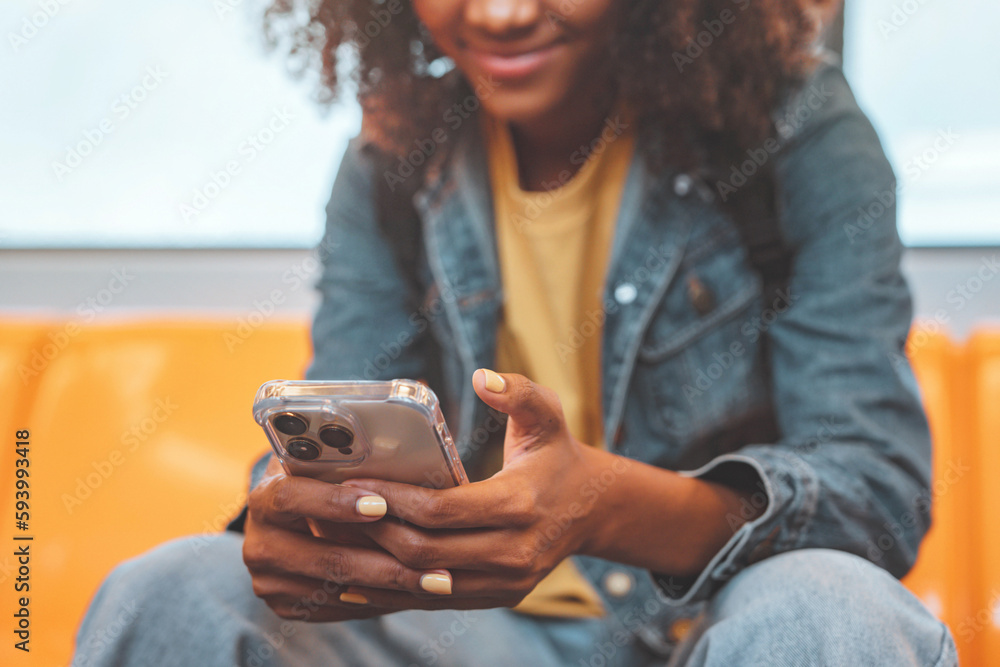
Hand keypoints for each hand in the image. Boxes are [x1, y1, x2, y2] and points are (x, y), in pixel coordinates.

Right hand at [242, 456, 456, 621]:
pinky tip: (413, 593)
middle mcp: (259, 543)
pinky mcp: (284, 605)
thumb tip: (403, 460)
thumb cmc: (318, 480)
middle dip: (384, 563)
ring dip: (391, 587)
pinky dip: (377, 600)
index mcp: (265, 497)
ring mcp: (268, 580)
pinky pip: (337, 608)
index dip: (335, 502)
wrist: (286, 518)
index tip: (381, 505)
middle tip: (432, 565)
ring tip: (435, 582)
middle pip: (324, 558)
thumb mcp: (323, 463)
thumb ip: (347, 463)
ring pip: (336, 589)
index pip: (292, 498)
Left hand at [335, 369, 614, 609]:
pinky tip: (363, 573)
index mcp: (520, 505)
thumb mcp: (547, 415)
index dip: (395, 501)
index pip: (443, 511)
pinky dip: (398, 589)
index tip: (357, 487)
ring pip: (427, 585)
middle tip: (334, 515)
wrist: (592, 509)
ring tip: (339, 544)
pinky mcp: (498, 596)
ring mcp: (507, 582)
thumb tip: (483, 377)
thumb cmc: (557, 455)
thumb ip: (518, 392)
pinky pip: (438, 600)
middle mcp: (514, 552)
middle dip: (376, 535)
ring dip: (379, 567)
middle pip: (427, 553)